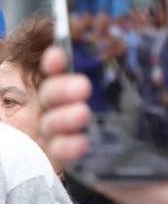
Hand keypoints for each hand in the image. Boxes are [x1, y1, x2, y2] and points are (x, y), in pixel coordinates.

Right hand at [40, 46, 167, 203]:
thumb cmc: (166, 131)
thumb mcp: (162, 92)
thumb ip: (155, 70)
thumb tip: (152, 37)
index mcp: (100, 90)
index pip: (67, 72)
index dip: (56, 62)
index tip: (58, 55)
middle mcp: (83, 111)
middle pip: (50, 97)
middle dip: (58, 89)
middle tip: (82, 88)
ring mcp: (77, 139)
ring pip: (48, 124)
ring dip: (59, 117)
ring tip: (82, 115)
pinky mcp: (80, 166)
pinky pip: (58, 154)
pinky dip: (64, 146)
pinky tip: (81, 144)